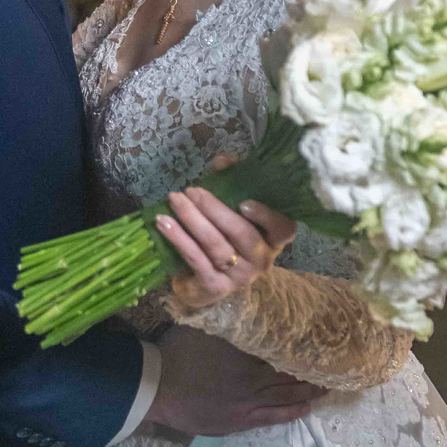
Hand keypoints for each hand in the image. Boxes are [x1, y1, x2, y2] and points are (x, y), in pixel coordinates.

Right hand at [145, 327, 323, 437]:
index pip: (282, 347)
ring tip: (330, 384)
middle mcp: (254, 377)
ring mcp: (249, 402)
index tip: (322, 339)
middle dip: (313, 368)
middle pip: (290, 372)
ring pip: (287, 395)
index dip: (303, 344)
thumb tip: (244, 299)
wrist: (157, 387)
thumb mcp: (204, 326)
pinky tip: (308, 408)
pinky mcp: (242, 420)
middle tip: (336, 363)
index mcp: (246, 351)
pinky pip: (274, 416)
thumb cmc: (177, 352)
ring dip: (310, 390)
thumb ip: (227, 318)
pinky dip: (293, 411)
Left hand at [155, 153, 295, 314]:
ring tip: (175, 200)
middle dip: (214, 209)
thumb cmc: (224, 236)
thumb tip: (223, 160)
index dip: (267, 216)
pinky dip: (178, 238)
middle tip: (192, 190)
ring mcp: (239, 276)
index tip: (244, 202)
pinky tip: (163, 223)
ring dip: (192, 220)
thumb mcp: (232, 208)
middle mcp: (261, 259)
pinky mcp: (215, 286)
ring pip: (216, 245)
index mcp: (272, 239)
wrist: (206, 280)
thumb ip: (233, 182)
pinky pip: (196, 259)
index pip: (283, 229)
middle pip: (241, 233)